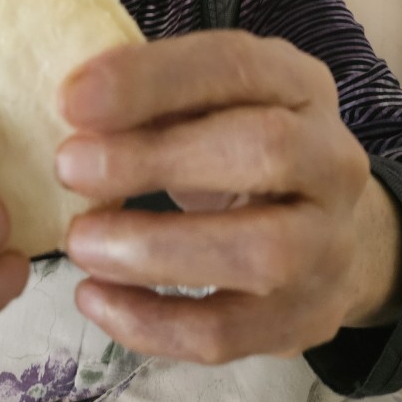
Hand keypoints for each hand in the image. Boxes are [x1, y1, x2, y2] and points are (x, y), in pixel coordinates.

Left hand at [56, 32, 401, 363]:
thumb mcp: (212, 103)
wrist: (327, 232)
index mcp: (300, 86)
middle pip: (264, 151)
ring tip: (79, 242)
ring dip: (154, 250)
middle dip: (155, 160)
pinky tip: (94, 298)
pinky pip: (229, 334)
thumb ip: (157, 98)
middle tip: (68, 168)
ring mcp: (329, 246)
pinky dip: (152, 323)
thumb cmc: (238, 150)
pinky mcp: (305, 320)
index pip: (237, 67)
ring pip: (259, 255)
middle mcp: (332, 160)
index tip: (71, 100)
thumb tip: (75, 110)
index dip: (153, 81)